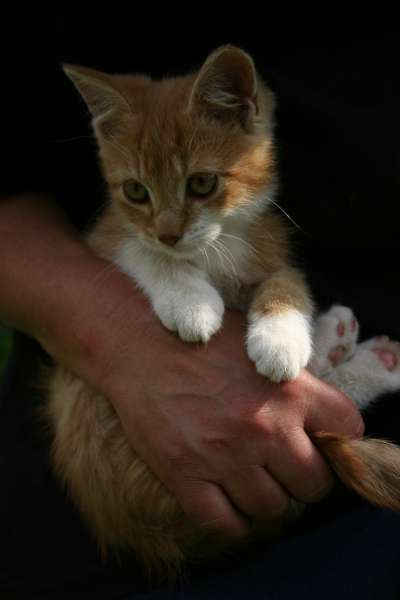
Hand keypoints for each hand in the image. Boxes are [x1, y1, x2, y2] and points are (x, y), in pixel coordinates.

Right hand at [0, 195, 362, 539]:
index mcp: (290, 389)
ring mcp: (225, 455)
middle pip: (314, 484)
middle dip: (304, 480)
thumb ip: (296, 384)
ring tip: (254, 482)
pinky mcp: (186, 476)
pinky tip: (229, 504)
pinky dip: (233, 522)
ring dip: (267, 500)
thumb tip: (322, 423)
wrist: (139, 345)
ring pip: (272, 509)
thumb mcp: (259, 346)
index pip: (348, 431)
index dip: (339, 443)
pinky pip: (226, 524)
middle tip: (285, 470)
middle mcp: (264, 426)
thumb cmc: (201, 341)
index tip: (320, 444)